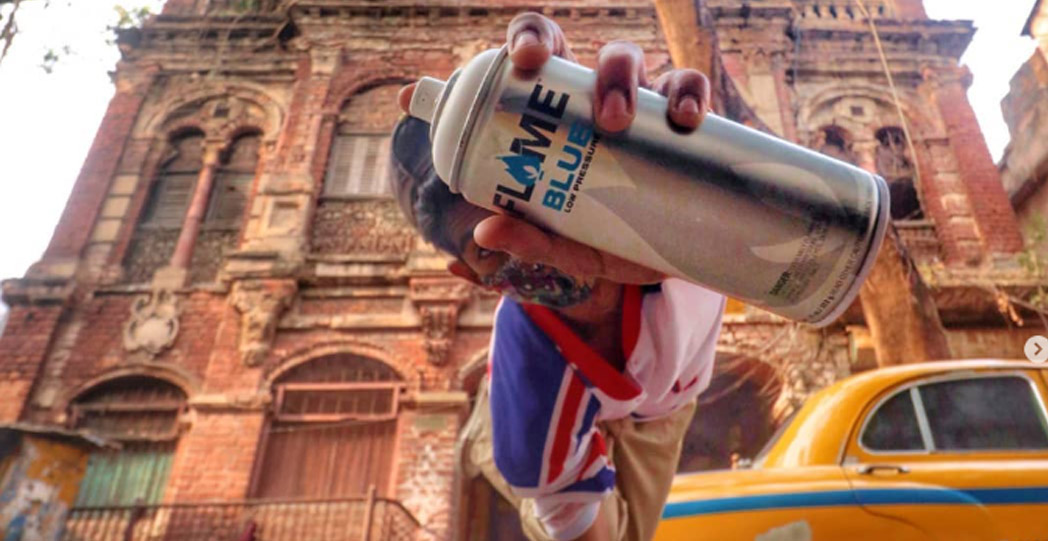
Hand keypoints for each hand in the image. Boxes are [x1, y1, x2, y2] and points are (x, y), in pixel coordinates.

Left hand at [396, 13, 711, 284]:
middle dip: (600, 75)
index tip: (527, 58)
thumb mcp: (568, 247)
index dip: (533, 38)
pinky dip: (690, 95)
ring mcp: (647, 108)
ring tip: (624, 122)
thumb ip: (531, 239)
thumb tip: (487, 230)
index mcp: (566, 115)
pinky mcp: (689, 125)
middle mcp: (605, 101)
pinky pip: (691, 90)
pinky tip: (686, 120)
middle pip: (598, 58)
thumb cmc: (607, 242)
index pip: (545, 55)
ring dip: (629, 82)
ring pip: (639, 65)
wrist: (668, 269)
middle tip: (604, 119)